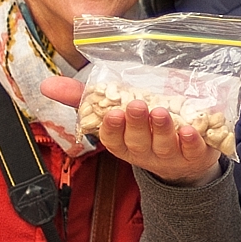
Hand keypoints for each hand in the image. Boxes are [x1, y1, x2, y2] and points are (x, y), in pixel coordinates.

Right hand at [40, 75, 222, 186]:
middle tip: (137, 106)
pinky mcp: (195, 154)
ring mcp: (169, 155)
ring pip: (164, 144)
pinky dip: (191, 141)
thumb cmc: (143, 128)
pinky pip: (193, 150)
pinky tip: (189, 130)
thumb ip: (82, 98)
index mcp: (122, 142)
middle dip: (136, 124)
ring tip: (161, 113)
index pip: (113, 139)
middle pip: (137, 140)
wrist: (184, 157)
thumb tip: (45, 85)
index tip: (113, 113)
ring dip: (162, 129)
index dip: (112, 128)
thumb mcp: (113, 111)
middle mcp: (144, 151)